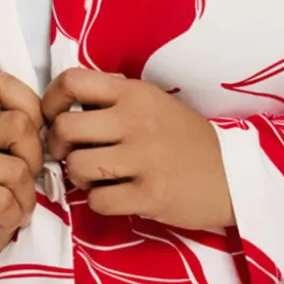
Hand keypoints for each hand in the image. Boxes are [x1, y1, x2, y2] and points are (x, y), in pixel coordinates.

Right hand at [0, 72, 45, 283]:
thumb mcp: (11, 167)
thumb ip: (25, 140)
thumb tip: (55, 129)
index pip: (7, 86)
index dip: (32, 115)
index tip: (27, 149)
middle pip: (21, 126)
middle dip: (33, 163)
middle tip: (18, 187)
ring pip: (16, 168)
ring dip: (23, 198)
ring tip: (6, 209)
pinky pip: (2, 197)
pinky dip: (10, 216)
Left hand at [41, 67, 235, 229]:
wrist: (233, 175)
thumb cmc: (187, 140)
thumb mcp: (155, 104)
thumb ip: (114, 102)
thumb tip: (63, 111)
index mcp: (135, 93)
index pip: (73, 81)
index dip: (50, 100)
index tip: (54, 117)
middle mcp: (137, 121)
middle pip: (65, 128)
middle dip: (60, 146)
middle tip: (72, 154)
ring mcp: (144, 159)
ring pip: (77, 167)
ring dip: (79, 177)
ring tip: (98, 177)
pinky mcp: (149, 195)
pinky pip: (97, 201)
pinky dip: (99, 202)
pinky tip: (116, 196)